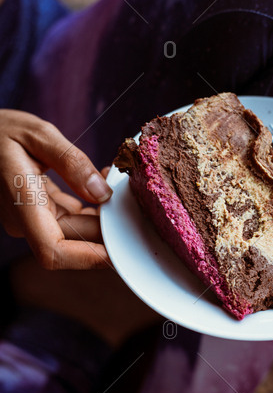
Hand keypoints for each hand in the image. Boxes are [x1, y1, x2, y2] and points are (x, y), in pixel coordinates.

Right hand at [0, 109, 112, 268]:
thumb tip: (102, 193)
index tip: (118, 253)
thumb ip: (71, 162)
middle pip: (74, 240)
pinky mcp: (38, 211)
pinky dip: (91, 205)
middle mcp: (25, 220)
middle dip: (106, 228)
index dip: (87, 258)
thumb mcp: (37, 134)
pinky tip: (101, 181)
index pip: (53, 250)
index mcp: (21, 203)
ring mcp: (32, 218)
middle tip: (131, 201)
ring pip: (77, 229)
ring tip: (114, 182)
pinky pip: (71, 217)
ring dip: (102, 214)